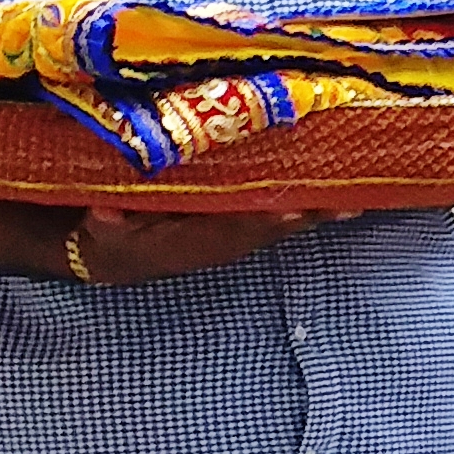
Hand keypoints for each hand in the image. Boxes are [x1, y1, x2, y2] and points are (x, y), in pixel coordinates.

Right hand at [69, 204, 323, 285]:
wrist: (109, 252)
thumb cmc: (107, 233)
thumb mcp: (99, 230)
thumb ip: (104, 224)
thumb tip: (105, 214)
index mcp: (183, 245)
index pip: (223, 234)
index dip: (253, 224)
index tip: (284, 212)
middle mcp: (214, 244)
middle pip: (263, 231)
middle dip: (302, 219)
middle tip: (342, 205)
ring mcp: (229, 238)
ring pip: (276, 225)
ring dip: (315, 215)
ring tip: (354, 203)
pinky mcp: (238, 227)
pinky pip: (276, 217)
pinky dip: (308, 208)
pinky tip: (342, 201)